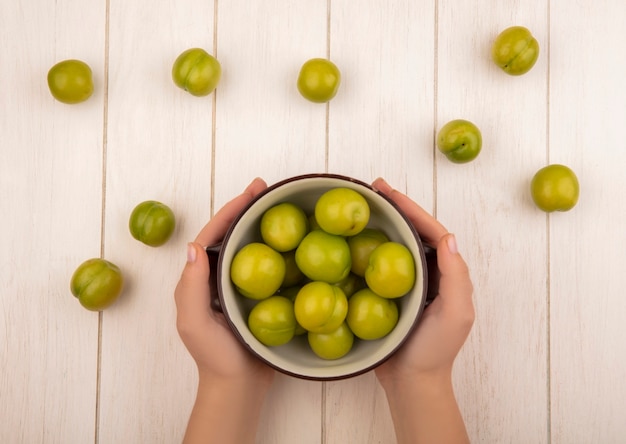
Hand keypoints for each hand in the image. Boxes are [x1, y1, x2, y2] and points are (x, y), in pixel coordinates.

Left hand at [174, 177, 273, 387]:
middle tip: (266, 188)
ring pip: (248, 246)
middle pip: (231, 234)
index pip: (212, 235)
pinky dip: (275, 247)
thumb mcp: (195, 323)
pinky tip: (292, 240)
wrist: (238, 386)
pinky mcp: (256, 297)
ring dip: (260, 223)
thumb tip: (192, 246)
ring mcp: (237, 286)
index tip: (251, 193)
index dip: (230, 210)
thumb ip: (191, 288)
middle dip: (246, 208)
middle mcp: (217, 277)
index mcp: (200, 279)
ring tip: (278, 204)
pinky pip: (265, 265)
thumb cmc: (215, 357)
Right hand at [371, 178, 473, 386]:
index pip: (433, 232)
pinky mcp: (392, 293)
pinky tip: (354, 238)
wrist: (413, 381)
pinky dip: (372, 245)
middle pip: (414, 231)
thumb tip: (449, 239)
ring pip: (398, 243)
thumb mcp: (455, 315)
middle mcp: (431, 272)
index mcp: (448, 273)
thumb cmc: (435, 351)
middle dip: (396, 207)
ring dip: (384, 221)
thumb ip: (455, 279)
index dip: (413, 209)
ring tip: (365, 203)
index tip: (390, 193)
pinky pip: (382, 262)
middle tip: (373, 188)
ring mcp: (411, 282)